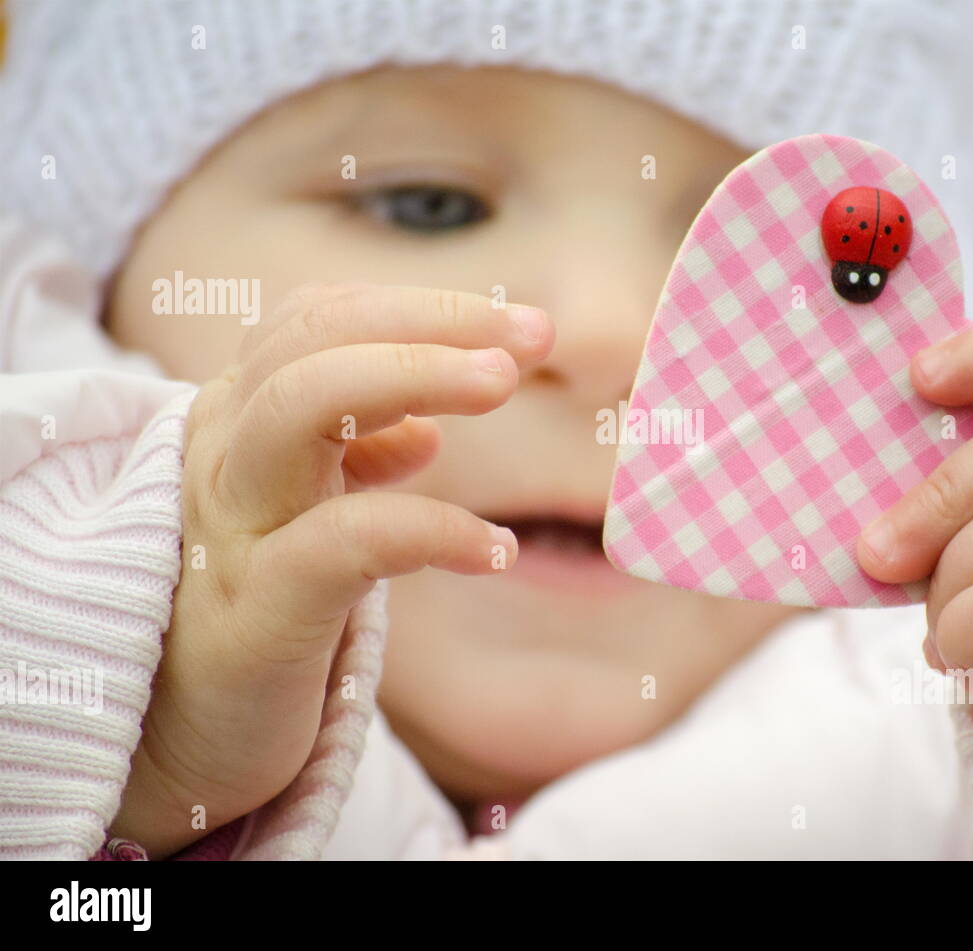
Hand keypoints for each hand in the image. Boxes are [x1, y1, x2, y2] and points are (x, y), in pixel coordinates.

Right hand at [110, 283, 553, 856]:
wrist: (176, 744)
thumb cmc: (253, 618)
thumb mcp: (298, 522)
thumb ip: (350, 466)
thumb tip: (426, 432)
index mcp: (237, 424)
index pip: (320, 321)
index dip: (423, 310)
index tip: (517, 326)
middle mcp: (221, 457)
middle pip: (312, 341)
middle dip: (431, 324)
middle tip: (535, 338)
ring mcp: (230, 530)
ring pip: (302, 404)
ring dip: (415, 376)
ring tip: (506, 388)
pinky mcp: (252, 613)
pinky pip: (342, 541)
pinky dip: (432, 529)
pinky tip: (496, 550)